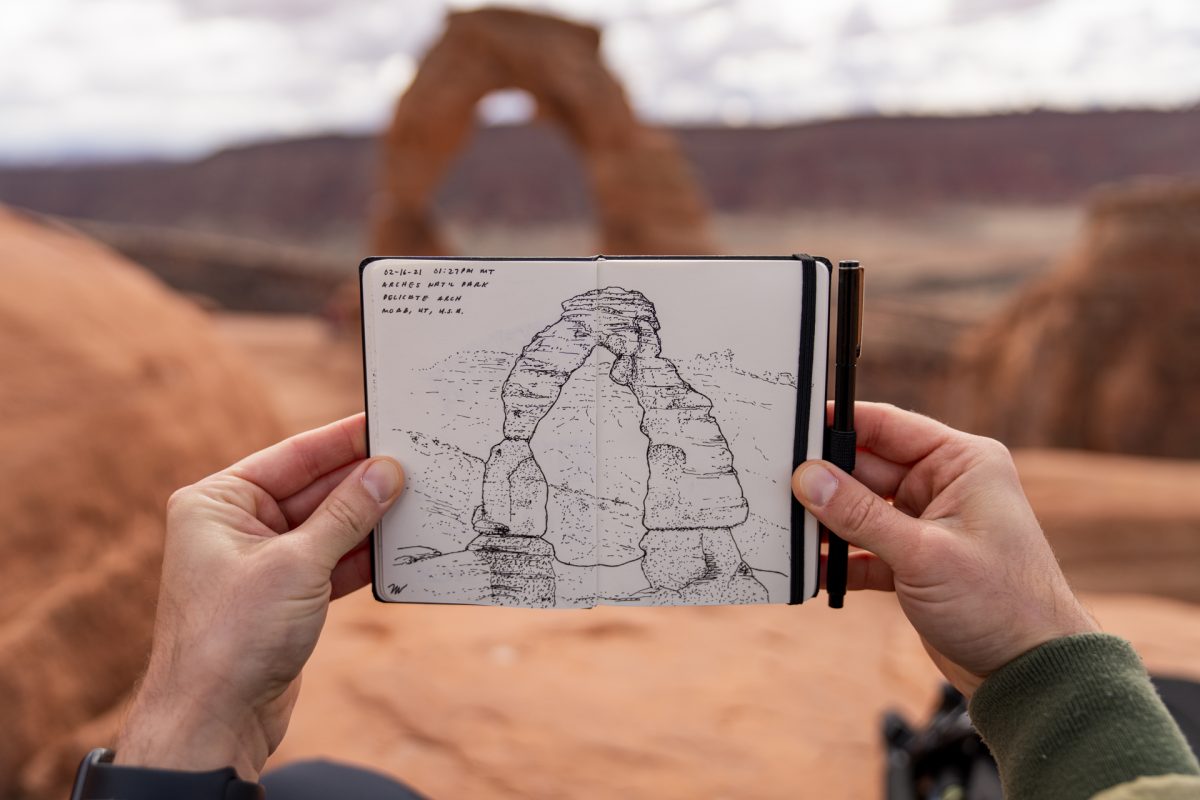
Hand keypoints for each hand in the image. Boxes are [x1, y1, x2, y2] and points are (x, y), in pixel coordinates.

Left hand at [115, 415, 402, 779]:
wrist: (213, 721)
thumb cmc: (233, 636)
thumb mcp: (297, 563)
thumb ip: (347, 514)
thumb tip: (387, 471)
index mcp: (218, 502)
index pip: (293, 456)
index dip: (343, 440)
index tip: (385, 423)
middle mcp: (235, 526)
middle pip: (314, 490)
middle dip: (363, 482)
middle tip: (416, 462)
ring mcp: (261, 563)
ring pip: (327, 528)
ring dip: (369, 520)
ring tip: (418, 499)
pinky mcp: (284, 597)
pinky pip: (330, 563)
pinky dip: (362, 557)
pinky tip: (399, 545)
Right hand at [792, 402, 1097, 696]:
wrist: (1031, 672)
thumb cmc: (1000, 604)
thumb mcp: (923, 554)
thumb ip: (860, 514)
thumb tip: (807, 477)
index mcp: (961, 463)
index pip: (888, 426)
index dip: (840, 424)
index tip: (795, 425)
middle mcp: (945, 486)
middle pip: (866, 468)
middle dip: (824, 481)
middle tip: (775, 486)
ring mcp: (928, 524)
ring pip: (861, 509)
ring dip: (828, 523)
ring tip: (788, 529)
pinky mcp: (914, 561)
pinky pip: (865, 547)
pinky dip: (841, 559)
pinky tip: (813, 571)